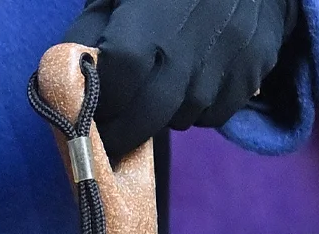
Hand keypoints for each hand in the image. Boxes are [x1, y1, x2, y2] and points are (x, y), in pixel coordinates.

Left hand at [64, 0, 298, 161]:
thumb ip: (91, 29)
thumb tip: (67, 72)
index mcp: (155, 15)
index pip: (122, 73)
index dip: (102, 100)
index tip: (88, 111)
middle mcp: (193, 44)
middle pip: (149, 115)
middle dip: (123, 132)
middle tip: (109, 133)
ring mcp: (227, 63)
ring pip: (181, 120)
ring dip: (162, 116)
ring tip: (159, 89)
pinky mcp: (251, 77)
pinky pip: (212, 118)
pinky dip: (196, 111)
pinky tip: (193, 83)